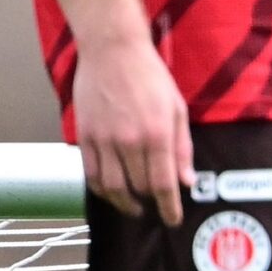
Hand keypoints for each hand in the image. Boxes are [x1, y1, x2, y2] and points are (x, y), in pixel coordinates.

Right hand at [72, 34, 193, 222]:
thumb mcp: (178, 108)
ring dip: (123, 202)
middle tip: (155, 205)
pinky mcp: (85, 135)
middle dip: (150, 201)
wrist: (113, 50)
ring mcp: (104, 140)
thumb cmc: (150, 76)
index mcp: (158, 134)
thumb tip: (186, 181)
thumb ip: (182, 148)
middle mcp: (130, 141)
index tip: (173, 220)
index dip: (169, 208)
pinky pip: (91, 174)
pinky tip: (110, 190)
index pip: (164, 184)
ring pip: (112, 187)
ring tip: (133, 205)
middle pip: (139, 188)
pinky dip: (100, 189)